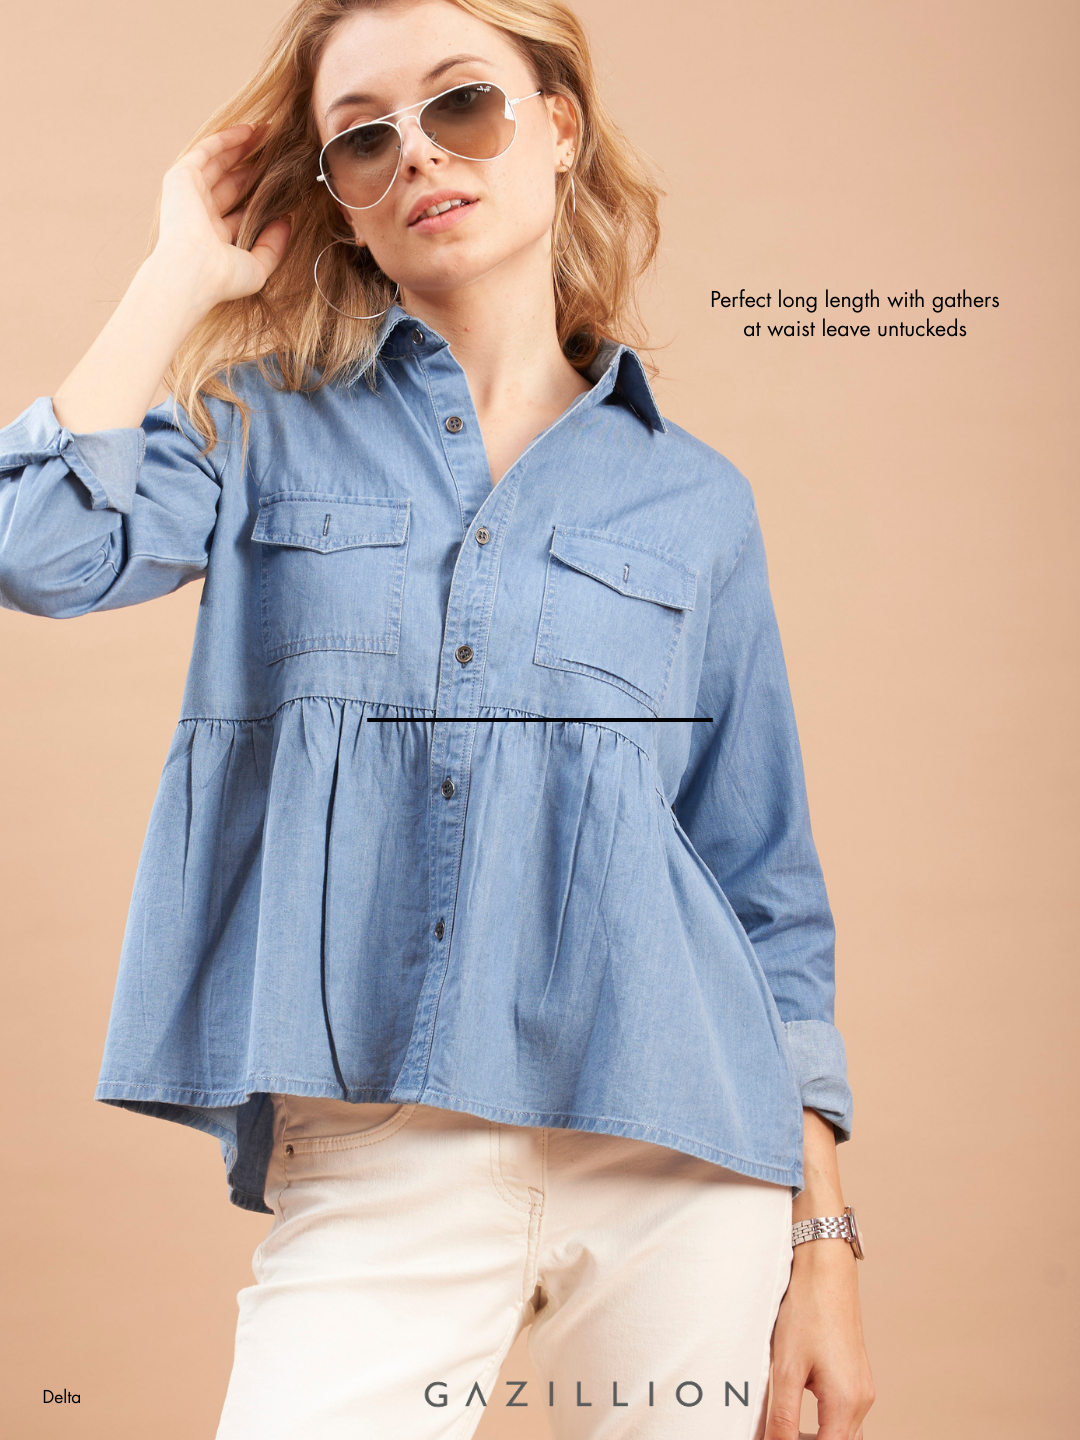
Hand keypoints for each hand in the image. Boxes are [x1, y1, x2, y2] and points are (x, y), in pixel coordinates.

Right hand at [151, 122, 291, 313]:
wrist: (194, 270)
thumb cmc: (224, 277)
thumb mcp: (257, 266)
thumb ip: (273, 245)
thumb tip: (287, 221)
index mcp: (215, 237)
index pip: (241, 210)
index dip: (262, 193)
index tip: (284, 180)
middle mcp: (201, 214)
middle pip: (232, 182)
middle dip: (254, 165)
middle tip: (278, 149)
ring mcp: (189, 194)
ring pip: (220, 163)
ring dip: (242, 147)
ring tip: (268, 132)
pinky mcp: (181, 177)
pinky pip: (206, 151)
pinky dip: (226, 139)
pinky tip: (250, 130)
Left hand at [764, 1239, 874, 1439]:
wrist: (826, 1271)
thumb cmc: (806, 1312)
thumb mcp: (786, 1368)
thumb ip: (782, 1416)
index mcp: (846, 1404)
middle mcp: (862, 1401)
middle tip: (776, 1436)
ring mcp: (863, 1389)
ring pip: (844, 1434)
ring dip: (817, 1439)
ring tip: (783, 1431)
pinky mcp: (857, 1378)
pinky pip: (845, 1416)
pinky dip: (824, 1425)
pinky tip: (797, 1414)